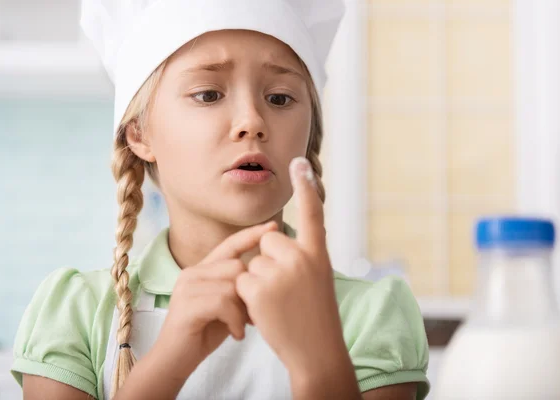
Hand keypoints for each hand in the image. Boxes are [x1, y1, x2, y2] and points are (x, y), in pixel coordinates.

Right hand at [150, 221, 277, 379]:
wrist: (174, 361)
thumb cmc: (204, 333)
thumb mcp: (227, 306)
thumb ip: (239, 288)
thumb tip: (268, 276)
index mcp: (203, 270)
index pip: (230, 244)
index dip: (251, 235)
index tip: (274, 227)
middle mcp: (192, 273)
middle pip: (236, 266)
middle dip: (250, 292)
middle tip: (251, 317)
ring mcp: (187, 287)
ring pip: (232, 284)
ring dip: (243, 310)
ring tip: (241, 327)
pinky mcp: (187, 304)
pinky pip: (223, 302)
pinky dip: (235, 320)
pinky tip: (236, 335)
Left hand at [236, 157, 349, 376]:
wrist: (316, 351)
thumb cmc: (316, 316)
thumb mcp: (317, 279)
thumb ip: (300, 256)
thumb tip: (271, 238)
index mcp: (318, 254)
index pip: (312, 214)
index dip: (306, 187)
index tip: (299, 161)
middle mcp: (301, 257)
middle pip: (269, 241)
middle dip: (269, 261)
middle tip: (286, 290)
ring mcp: (280, 272)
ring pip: (253, 261)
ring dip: (258, 281)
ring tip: (279, 304)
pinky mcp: (259, 288)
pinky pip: (242, 279)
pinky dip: (247, 296)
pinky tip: (266, 311)